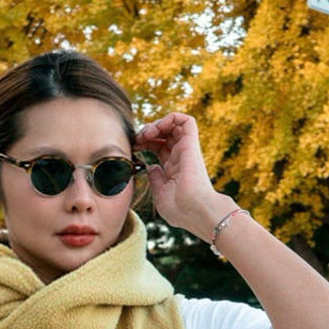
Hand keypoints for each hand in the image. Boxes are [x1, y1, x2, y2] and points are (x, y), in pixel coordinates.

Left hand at [135, 112, 224, 235]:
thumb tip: (150, 166)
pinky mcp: (191, 144)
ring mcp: (186, 150)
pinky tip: (159, 128)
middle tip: (136, 139)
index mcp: (173, 169)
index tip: (132, 147)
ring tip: (146, 134)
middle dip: (146, 132)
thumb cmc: (180, 210)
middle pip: (163, 134)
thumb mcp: (160, 195)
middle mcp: (180, 157)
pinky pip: (186, 121)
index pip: (158, 147)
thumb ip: (155, 179)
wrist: (196, 211)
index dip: (144, 143)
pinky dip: (171, 118)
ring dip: (156, 123)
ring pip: (173, 124)